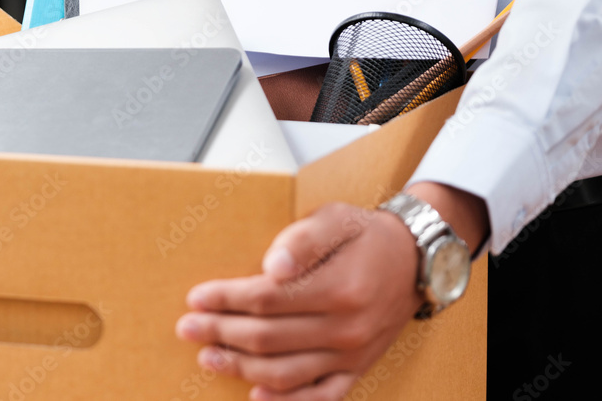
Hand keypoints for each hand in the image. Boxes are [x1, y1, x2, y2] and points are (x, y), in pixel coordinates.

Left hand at [175, 201, 423, 399]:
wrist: (414, 260)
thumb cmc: (366, 235)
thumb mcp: (336, 219)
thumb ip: (301, 241)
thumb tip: (271, 268)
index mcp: (339, 288)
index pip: (267, 299)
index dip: (227, 299)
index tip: (197, 297)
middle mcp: (347, 328)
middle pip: (269, 338)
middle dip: (221, 332)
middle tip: (187, 327)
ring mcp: (353, 354)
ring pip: (285, 372)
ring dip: (240, 368)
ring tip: (207, 357)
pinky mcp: (357, 369)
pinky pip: (321, 397)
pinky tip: (256, 396)